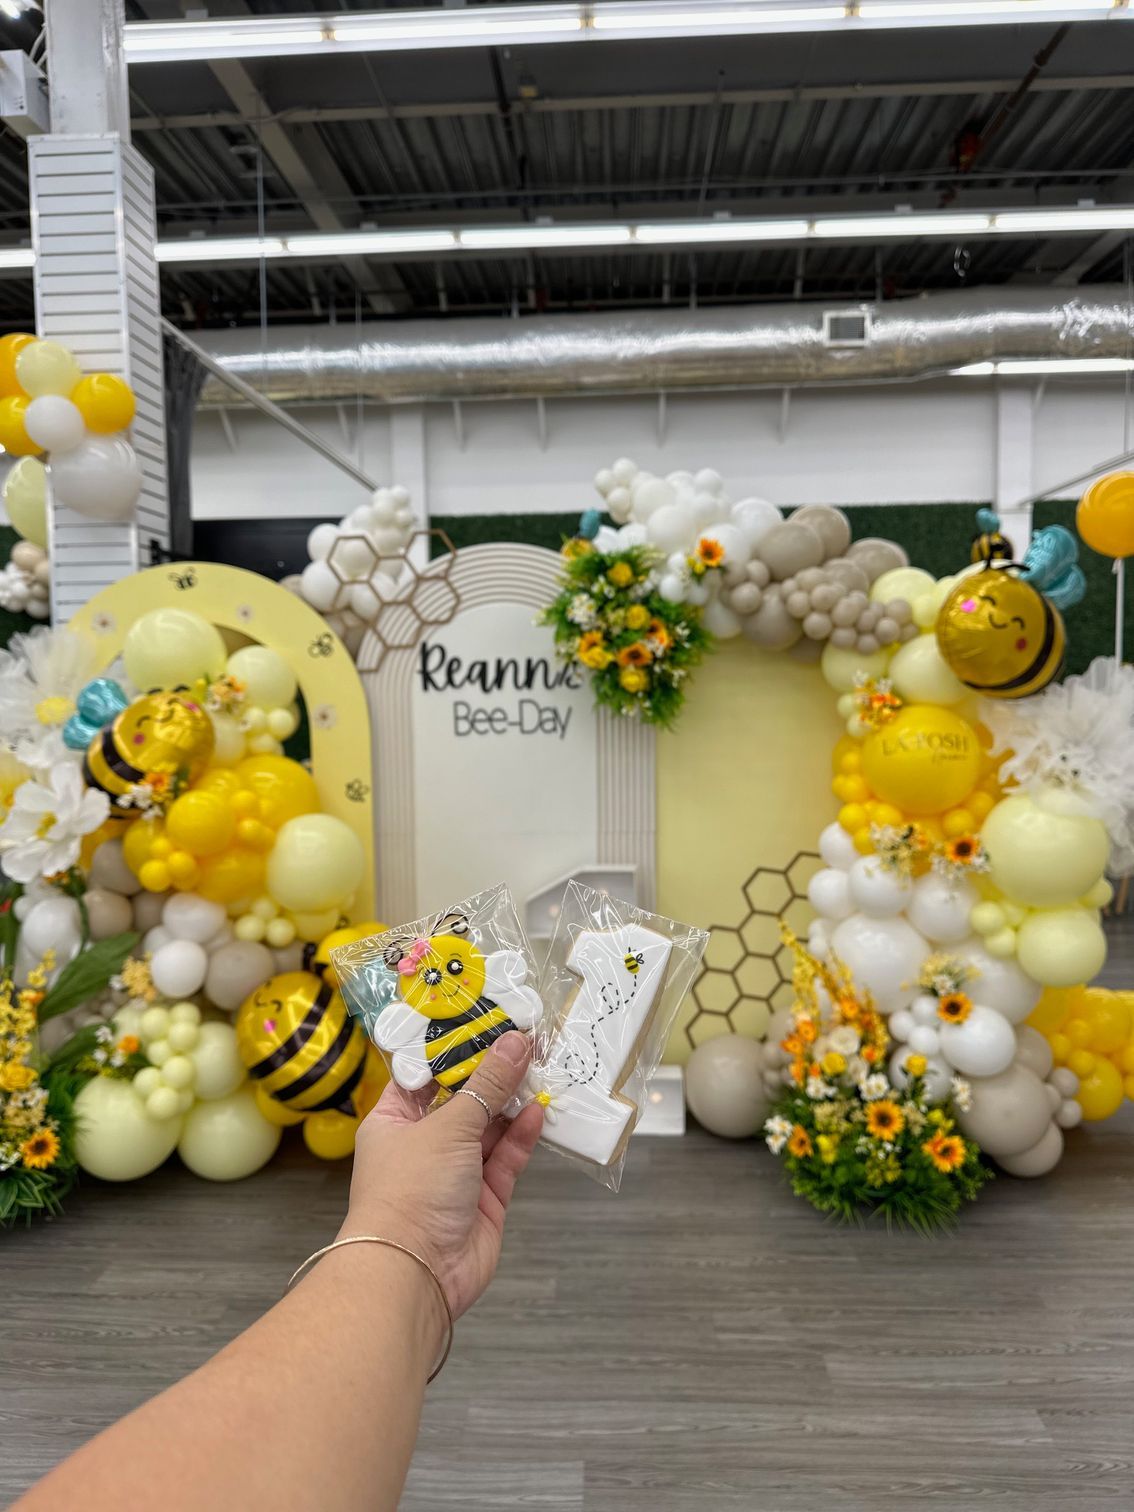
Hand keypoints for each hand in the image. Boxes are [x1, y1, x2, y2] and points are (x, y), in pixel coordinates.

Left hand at [342, 1032, 543, 1320]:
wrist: (416, 1273)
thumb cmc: (410, 1191)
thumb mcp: (448, 1126)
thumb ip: (487, 1085)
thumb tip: (516, 1042)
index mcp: (394, 1120)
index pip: (424, 1073)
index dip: (454, 1047)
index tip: (486, 1019)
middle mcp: (423, 1143)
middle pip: (462, 1098)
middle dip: (492, 1072)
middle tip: (526, 1038)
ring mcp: (455, 1172)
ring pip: (489, 1127)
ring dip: (512, 1100)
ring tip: (542, 1065)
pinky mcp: (484, 1198)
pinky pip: (507, 1157)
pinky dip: (522, 1134)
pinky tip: (539, 1108)